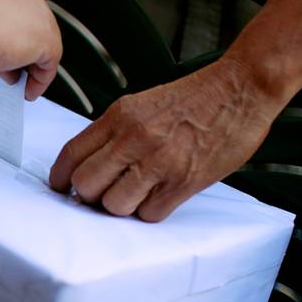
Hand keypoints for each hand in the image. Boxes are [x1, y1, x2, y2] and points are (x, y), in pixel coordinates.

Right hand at [0, 0, 60, 100]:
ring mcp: (40, 16)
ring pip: (42, 47)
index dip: (12, 39)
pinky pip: (48, 64)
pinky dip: (40, 81)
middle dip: (25, 54)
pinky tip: (28, 92)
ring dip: (33, 69)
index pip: (16, 16)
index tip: (4, 57)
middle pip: (32, 30)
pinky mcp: (46, 39)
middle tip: (15, 75)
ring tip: (22, 87)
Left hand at [49, 57, 282, 221]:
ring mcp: (159, 161)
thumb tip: (90, 165)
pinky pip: (149, 214)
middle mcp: (134, 138)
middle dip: (91, 196)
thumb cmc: (195, 98)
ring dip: (123, 207)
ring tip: (138, 194)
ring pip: (115, 205)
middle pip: (86, 185)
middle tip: (105, 194)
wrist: (241, 88)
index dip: (60, 178)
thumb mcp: (142, 105)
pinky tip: (162, 196)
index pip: (71, 154)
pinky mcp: (183, 181)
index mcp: (120, 116)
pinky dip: (151, 211)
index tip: (62, 188)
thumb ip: (114, 132)